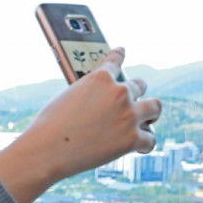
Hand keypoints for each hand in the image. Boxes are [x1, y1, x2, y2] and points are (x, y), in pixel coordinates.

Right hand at [0, 48, 160, 202]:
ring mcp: (129, 115)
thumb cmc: (48, 126)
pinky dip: (145, 143)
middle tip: (133, 101)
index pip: (115, 61)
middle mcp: (119, 93)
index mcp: (100, 78)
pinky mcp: (132, 139)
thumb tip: (97, 106)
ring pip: (155, 107)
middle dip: (136, 92)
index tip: (121, 51)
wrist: (47, 151)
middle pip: (140, 85)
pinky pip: (150, 139)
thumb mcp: (66, 99)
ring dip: (151, 112)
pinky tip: (141, 146)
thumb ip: (87, 96)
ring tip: (148, 119)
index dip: (119, 56)